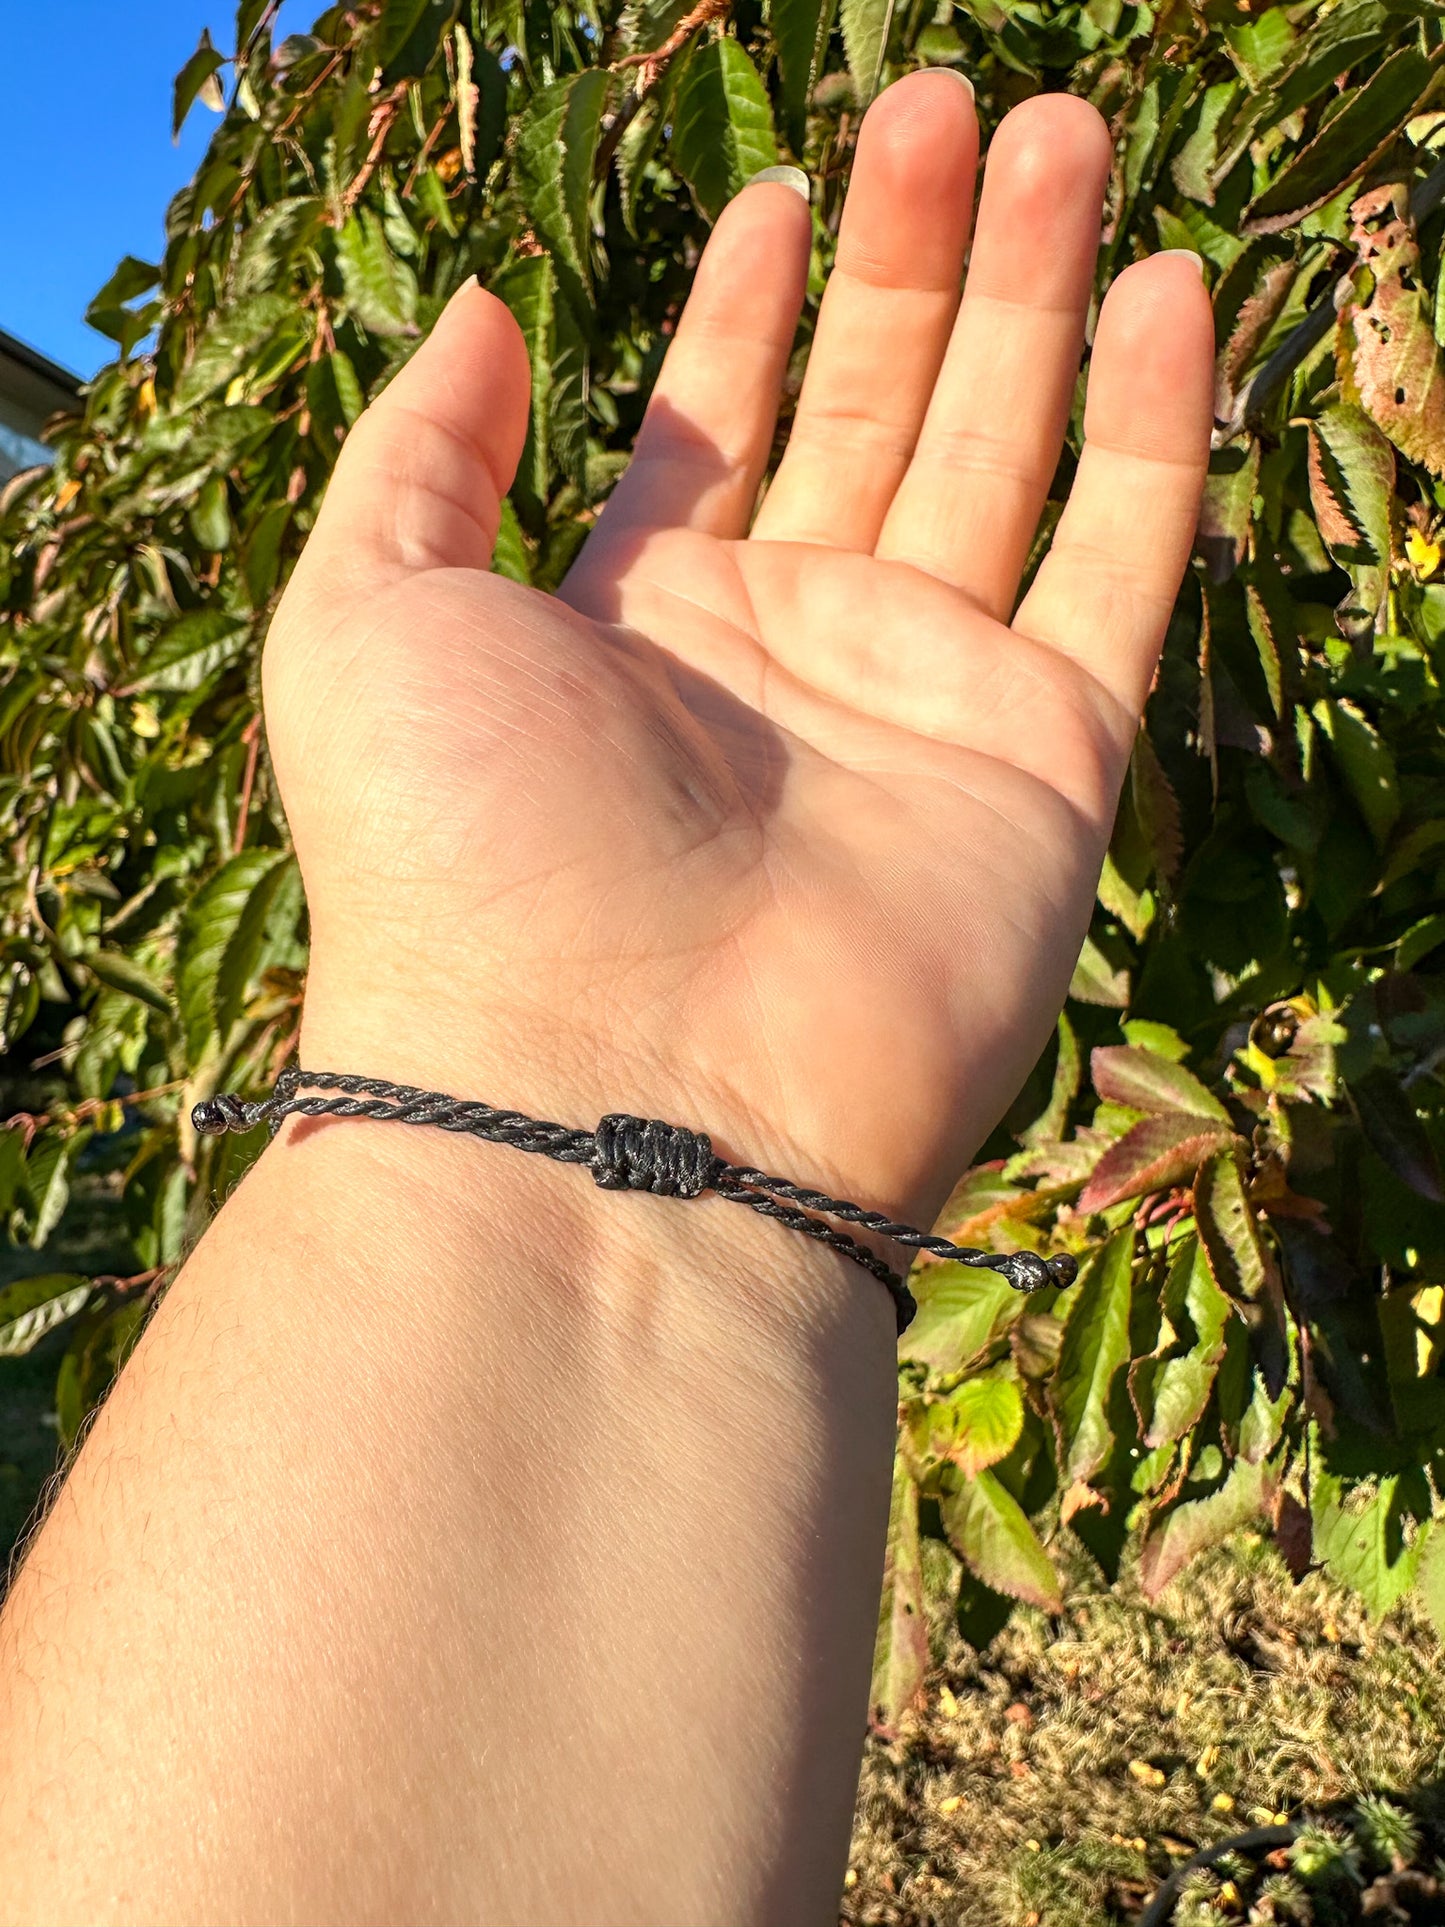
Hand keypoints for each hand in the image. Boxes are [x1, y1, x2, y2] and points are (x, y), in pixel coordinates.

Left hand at [266, 73, 1212, 1230]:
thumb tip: (492, 306)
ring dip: (1038, 295)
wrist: (609, 1096)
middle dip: (912, 256)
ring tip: (1061, 132)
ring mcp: (923, 706)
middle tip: (950, 100)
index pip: (714, 424)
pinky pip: (1119, 568)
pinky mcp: (1046, 764)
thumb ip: (419, 454)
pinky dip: (1153, 433)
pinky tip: (1170, 295)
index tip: (781, 185)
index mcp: (637, 620)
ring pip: (1005, 456)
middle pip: (872, 410)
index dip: (747, 304)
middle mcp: (788, 656)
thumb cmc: (458, 860)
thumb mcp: (363, 618)